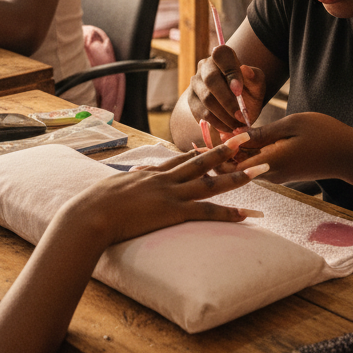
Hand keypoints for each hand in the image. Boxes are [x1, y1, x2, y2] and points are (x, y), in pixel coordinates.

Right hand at [61, 136, 266, 247]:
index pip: (181, 159)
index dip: (200, 152)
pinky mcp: (173, 212)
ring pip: (212, 182)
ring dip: (238, 177)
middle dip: (226, 149)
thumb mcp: (114, 186)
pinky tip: (248, 215)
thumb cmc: (95, 204)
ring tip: (260, 169)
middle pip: (202, 161)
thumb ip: (129, 180)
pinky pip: (207, 212)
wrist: (91, 215)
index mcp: (151, 173)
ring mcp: (171, 195)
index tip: (215, 144)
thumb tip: (134, 175)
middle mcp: (165, 179)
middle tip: (247, 137)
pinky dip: (229, 213)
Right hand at [186, 45, 265, 135]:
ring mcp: (195, 83)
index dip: (230, 72)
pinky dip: (217, 123)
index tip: (239, 91)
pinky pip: (201, 113)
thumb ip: (255, 77)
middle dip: (227, 101)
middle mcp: (205, 66)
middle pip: (210, 80)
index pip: (221, 55)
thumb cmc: (247, 91)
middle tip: (241, 116)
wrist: (236, 105)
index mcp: (222, 56)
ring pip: (206, 99)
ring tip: (238, 125)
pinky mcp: (191, 100)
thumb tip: (245, 69)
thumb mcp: (257, 85)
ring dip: (224, 116)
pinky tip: (229, 127)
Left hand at [216, 112, 352, 183]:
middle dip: (216, 151)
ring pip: (243, 166)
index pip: (229, 165)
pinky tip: (238, 137)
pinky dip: (243, 152)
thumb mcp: (291, 124)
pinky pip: (255, 164)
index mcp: (269, 162)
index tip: (202, 131)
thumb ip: (262, 132)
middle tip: (204, 129)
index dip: (212, 150)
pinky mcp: (282, 171)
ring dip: (229, 151)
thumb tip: (235, 135)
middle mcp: (269, 173)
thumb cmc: (325, 135)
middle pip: (232, 168)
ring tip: (215, 130)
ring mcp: (276, 174)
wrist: (351, 156)